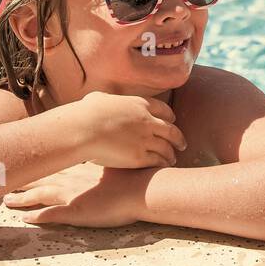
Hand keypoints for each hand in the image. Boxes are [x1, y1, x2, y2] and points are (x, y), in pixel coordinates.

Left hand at [3, 162, 148, 226]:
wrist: (141, 187)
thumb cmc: (135, 175)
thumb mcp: (117, 162)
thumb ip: (106, 161)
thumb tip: (104, 155)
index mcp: (81, 168)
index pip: (53, 164)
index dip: (38, 164)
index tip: (26, 161)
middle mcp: (71, 179)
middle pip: (40, 177)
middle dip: (23, 179)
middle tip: (6, 179)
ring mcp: (71, 195)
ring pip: (38, 195)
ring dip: (22, 199)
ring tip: (8, 201)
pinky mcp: (74, 212)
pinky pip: (49, 215)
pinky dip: (35, 217)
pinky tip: (25, 219)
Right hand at [59, 91, 186, 168]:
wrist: (82, 130)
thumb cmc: (84, 113)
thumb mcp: (99, 99)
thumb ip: (106, 100)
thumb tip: (99, 99)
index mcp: (140, 105)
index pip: (164, 110)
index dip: (170, 117)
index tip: (173, 121)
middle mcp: (147, 121)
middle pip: (171, 130)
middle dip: (179, 138)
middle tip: (182, 144)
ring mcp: (145, 139)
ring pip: (166, 148)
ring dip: (171, 154)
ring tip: (172, 158)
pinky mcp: (139, 157)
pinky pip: (157, 161)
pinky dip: (162, 163)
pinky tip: (163, 166)